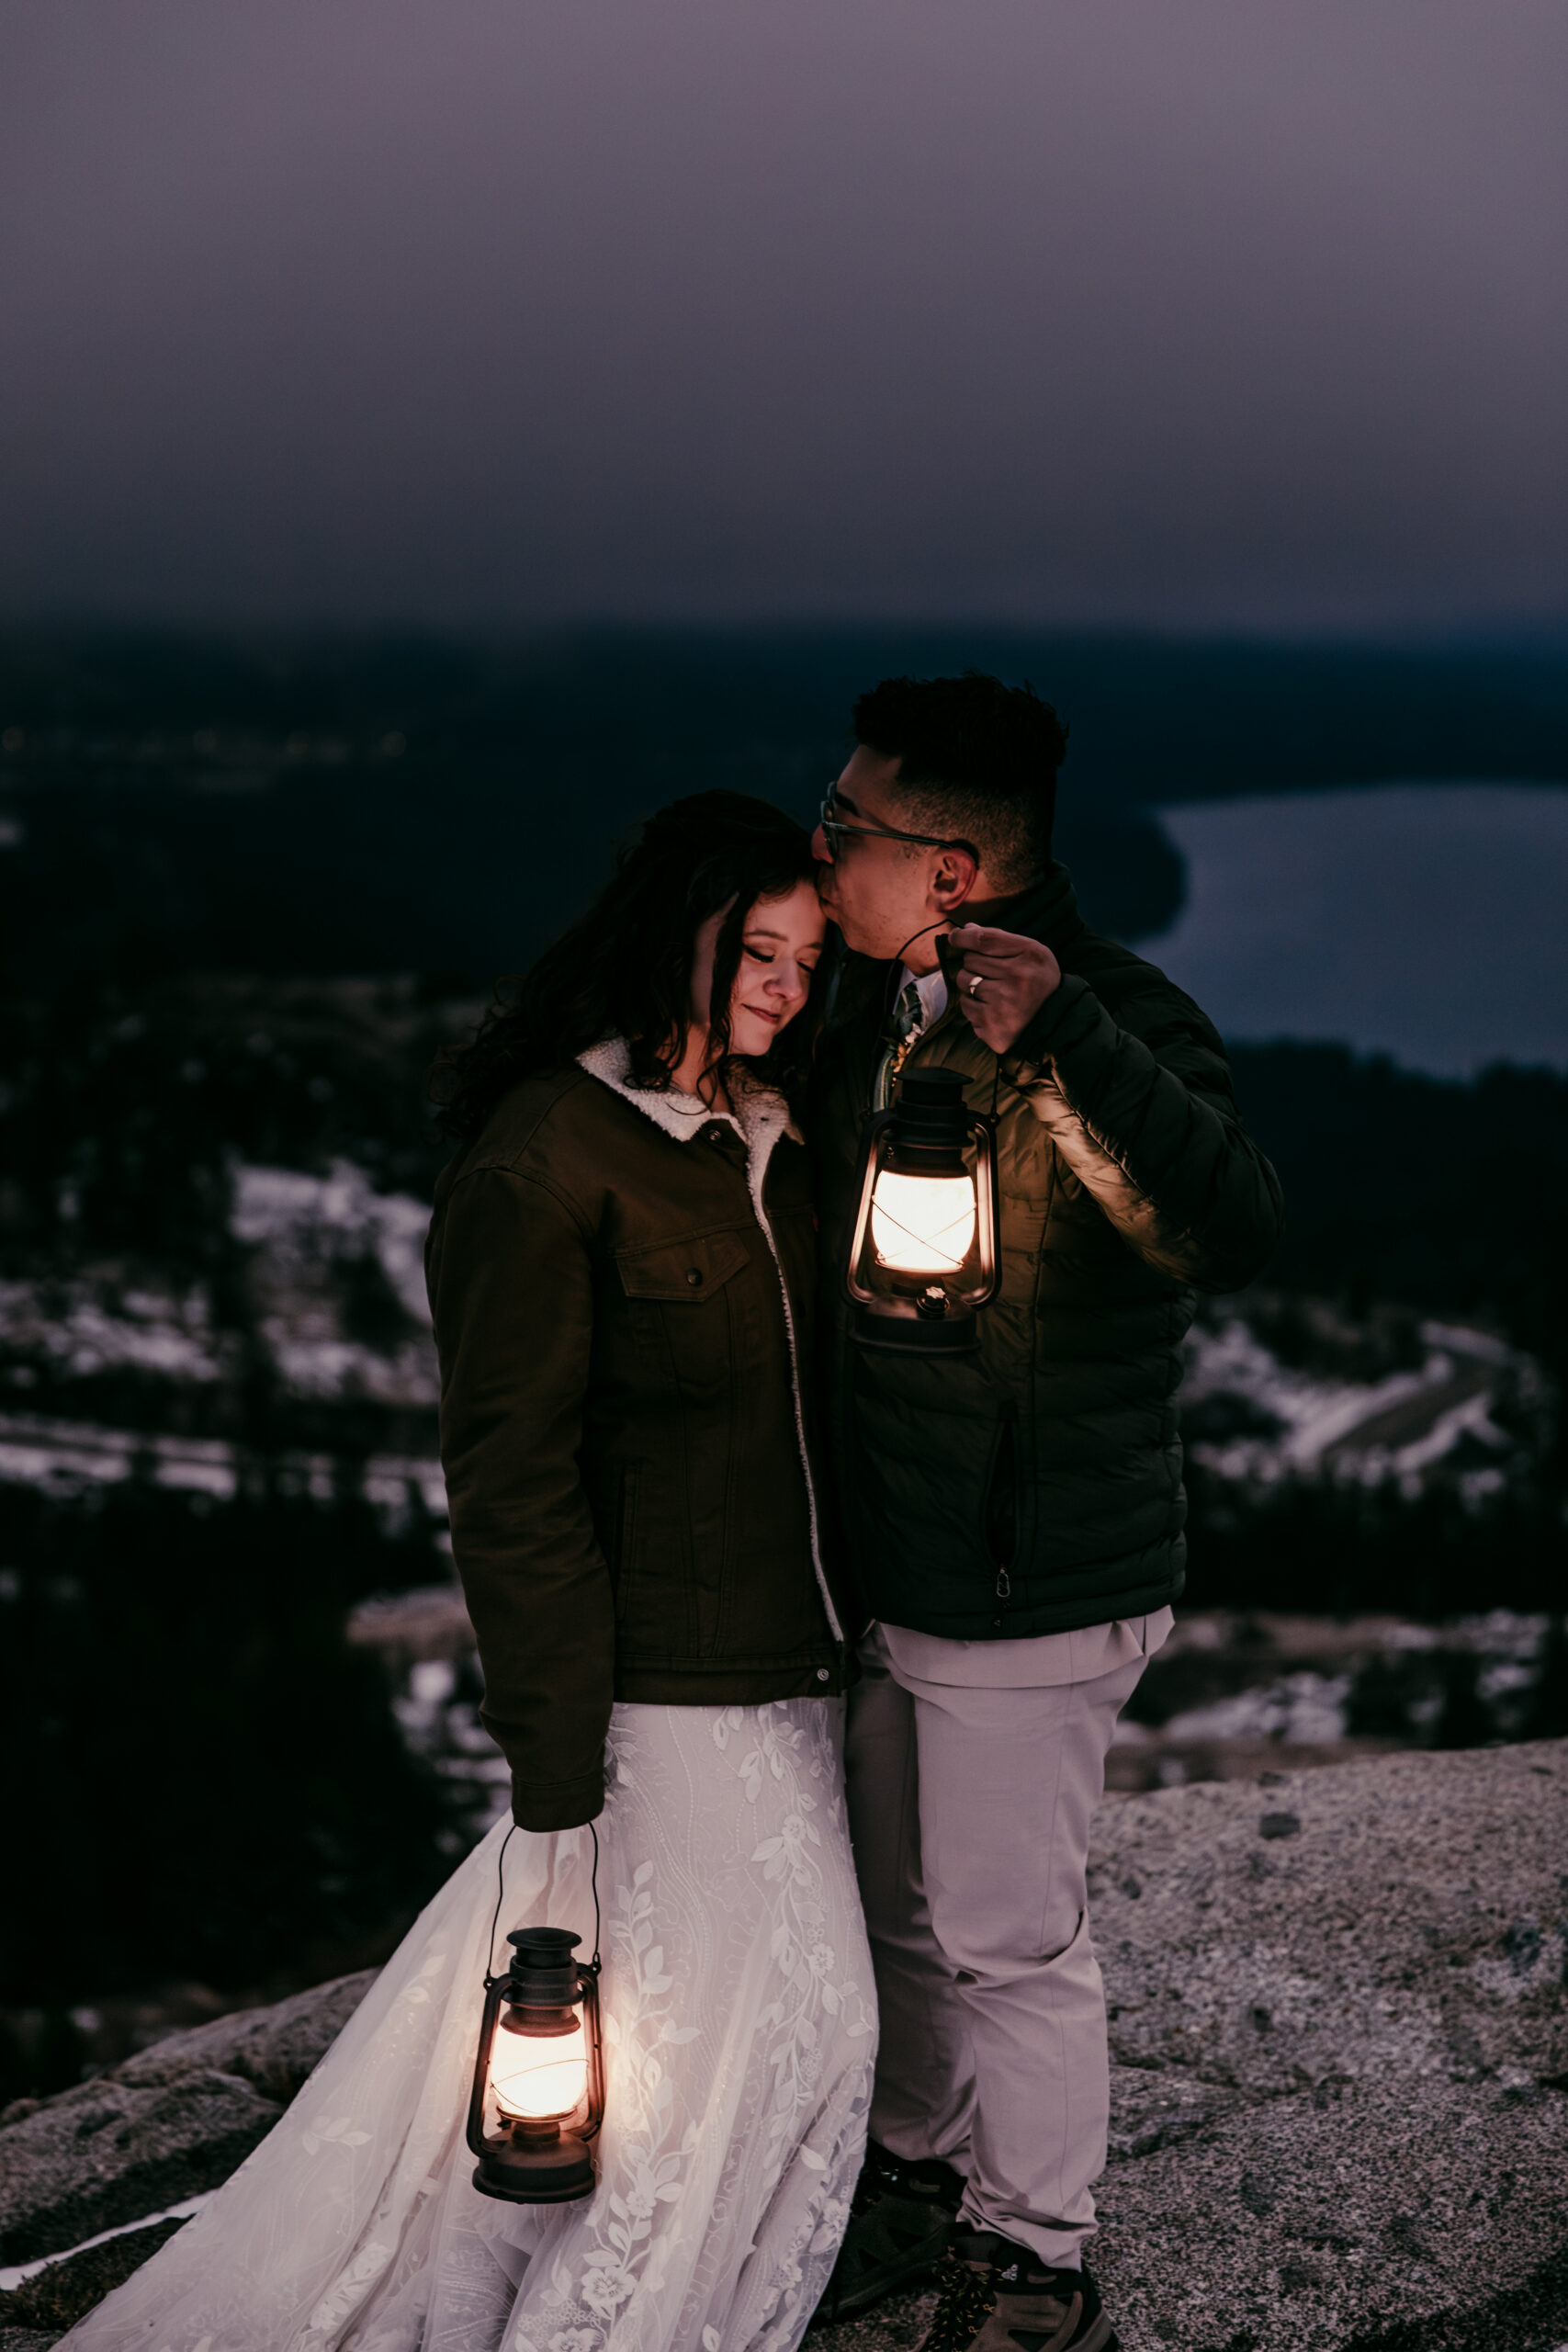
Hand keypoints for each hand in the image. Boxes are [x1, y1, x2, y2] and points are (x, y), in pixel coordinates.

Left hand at [946, 923, 1060, 1053]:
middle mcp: (1017, 979)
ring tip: (991, 991)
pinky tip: (991, 1008)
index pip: (985, 940)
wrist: (1054, 1022)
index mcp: (1029, 956)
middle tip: (990, 973)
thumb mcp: (1031, 954)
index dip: (964, 936)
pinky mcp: (992, 1025)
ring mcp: (1003, 1004)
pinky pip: (965, 1006)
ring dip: (970, 984)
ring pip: (964, 982)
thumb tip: (967, 929)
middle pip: (970, 960)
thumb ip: (1000, 940)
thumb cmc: (1037, 982)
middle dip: (973, 964)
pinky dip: (973, 1006)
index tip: (954, 936)